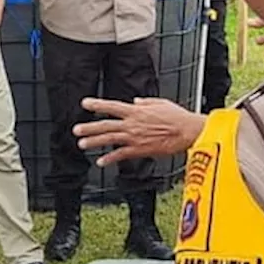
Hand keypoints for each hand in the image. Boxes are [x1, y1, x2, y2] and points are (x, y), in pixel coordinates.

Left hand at [73, 97, 205, 167]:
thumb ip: (145, 102)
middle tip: (76, 130)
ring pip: (110, 140)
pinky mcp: (140, 150)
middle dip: (89, 127)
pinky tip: (101, 162)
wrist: (188, 131)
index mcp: (137, 111)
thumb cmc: (177, 117)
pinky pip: (121, 155)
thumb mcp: (160, 103)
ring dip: (94, 142)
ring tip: (82, 144)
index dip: (97, 104)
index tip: (84, 103)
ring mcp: (135, 137)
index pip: (112, 106)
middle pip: (106, 125)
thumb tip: (135, 101)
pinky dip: (110, 159)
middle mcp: (132, 124)